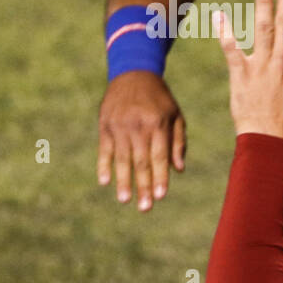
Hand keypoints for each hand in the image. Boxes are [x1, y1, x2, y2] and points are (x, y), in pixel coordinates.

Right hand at [97, 71, 186, 211]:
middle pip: (140, 161)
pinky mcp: (105, 125)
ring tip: (125, 200)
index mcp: (157, 124)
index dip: (160, 177)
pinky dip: (104, 165)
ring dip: (123, 181)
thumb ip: (178, 142)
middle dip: (143, 186)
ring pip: (121, 159)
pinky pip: (104, 149)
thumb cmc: (160, 99)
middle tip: (145, 208)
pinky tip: (105, 181)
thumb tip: (179, 170)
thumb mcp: (176, 116)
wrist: (133, 73)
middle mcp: (137, 126)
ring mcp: (119, 126)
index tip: (161, 196)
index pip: (159, 156)